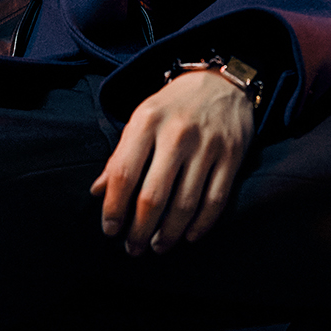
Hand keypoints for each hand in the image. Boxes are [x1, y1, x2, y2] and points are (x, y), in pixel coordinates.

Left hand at [90, 70, 254, 254]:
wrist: (220, 82)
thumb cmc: (172, 107)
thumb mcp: (141, 120)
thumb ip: (120, 156)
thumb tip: (97, 192)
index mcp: (147, 121)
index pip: (124, 174)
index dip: (114, 208)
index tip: (109, 230)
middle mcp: (177, 133)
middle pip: (154, 196)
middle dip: (140, 229)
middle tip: (133, 248)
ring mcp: (207, 145)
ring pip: (186, 204)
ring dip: (168, 233)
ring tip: (157, 246)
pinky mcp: (232, 156)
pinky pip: (216, 200)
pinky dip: (201, 225)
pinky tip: (188, 236)